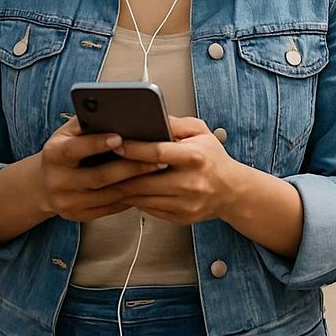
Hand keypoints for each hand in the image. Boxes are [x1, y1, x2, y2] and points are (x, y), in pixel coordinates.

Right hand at [38, 117, 161, 222]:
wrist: (43, 185)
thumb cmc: (62, 151)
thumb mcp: (66, 133)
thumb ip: (86, 123)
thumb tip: (113, 112)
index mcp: (54, 155)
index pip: (75, 149)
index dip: (97, 144)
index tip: (120, 137)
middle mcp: (58, 181)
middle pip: (99, 177)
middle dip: (130, 167)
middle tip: (156, 159)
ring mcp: (68, 202)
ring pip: (109, 195)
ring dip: (135, 183)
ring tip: (156, 172)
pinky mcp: (78, 216)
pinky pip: (110, 208)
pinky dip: (129, 197)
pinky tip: (144, 187)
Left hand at [112, 117, 239, 224]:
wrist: (233, 191)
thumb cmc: (213, 158)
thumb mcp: (200, 132)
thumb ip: (175, 123)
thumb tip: (150, 117)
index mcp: (195, 158)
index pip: (157, 153)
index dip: (134, 149)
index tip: (116, 144)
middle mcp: (191, 183)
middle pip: (145, 180)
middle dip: (121, 173)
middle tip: (103, 164)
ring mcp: (186, 204)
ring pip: (143, 198)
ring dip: (124, 188)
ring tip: (110, 177)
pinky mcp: (181, 218)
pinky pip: (150, 210)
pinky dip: (136, 200)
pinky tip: (127, 190)